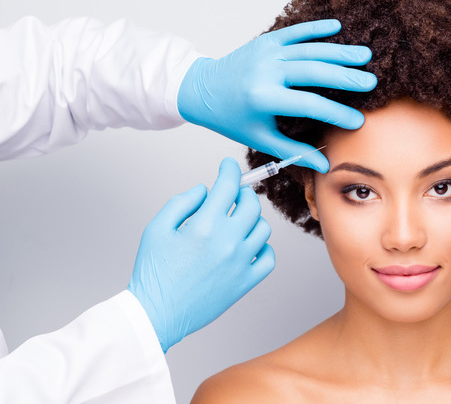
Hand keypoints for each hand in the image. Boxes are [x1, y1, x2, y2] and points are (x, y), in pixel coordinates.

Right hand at [128, 158, 273, 352]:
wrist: (157, 313)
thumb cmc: (154, 273)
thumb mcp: (157, 229)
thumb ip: (182, 202)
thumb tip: (205, 190)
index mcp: (204, 225)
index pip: (228, 186)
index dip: (230, 170)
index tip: (229, 166)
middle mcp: (228, 241)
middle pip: (252, 204)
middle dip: (243, 194)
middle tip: (233, 196)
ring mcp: (240, 262)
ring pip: (263, 229)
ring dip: (252, 220)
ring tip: (237, 223)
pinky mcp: (246, 282)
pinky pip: (268, 258)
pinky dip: (262, 248)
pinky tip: (247, 246)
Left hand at [177, 19, 376, 172]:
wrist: (202, 89)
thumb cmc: (232, 118)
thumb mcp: (260, 138)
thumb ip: (293, 152)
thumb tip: (325, 165)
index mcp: (263, 98)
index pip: (309, 104)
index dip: (336, 113)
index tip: (357, 121)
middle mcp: (266, 71)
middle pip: (315, 71)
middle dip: (346, 76)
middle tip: (371, 82)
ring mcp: (266, 52)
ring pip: (310, 49)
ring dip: (339, 52)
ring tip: (365, 56)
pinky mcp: (265, 41)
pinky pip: (295, 32)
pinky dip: (317, 28)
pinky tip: (338, 27)